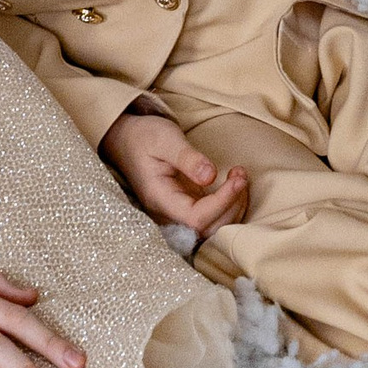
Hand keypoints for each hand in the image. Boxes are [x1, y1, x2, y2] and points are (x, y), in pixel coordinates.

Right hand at [105, 111, 248, 235]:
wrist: (127, 140)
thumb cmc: (145, 137)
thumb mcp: (166, 139)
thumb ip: (188, 158)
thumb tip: (210, 176)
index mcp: (159, 199)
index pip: (195, 219)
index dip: (221, 203)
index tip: (236, 179)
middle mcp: (167, 214)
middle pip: (206, 230)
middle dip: (231, 205)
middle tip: (240, 174)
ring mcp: (176, 214)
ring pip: (211, 229)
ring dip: (233, 207)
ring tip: (239, 176)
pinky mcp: (184, 209)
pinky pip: (210, 220)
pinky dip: (229, 207)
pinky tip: (234, 186)